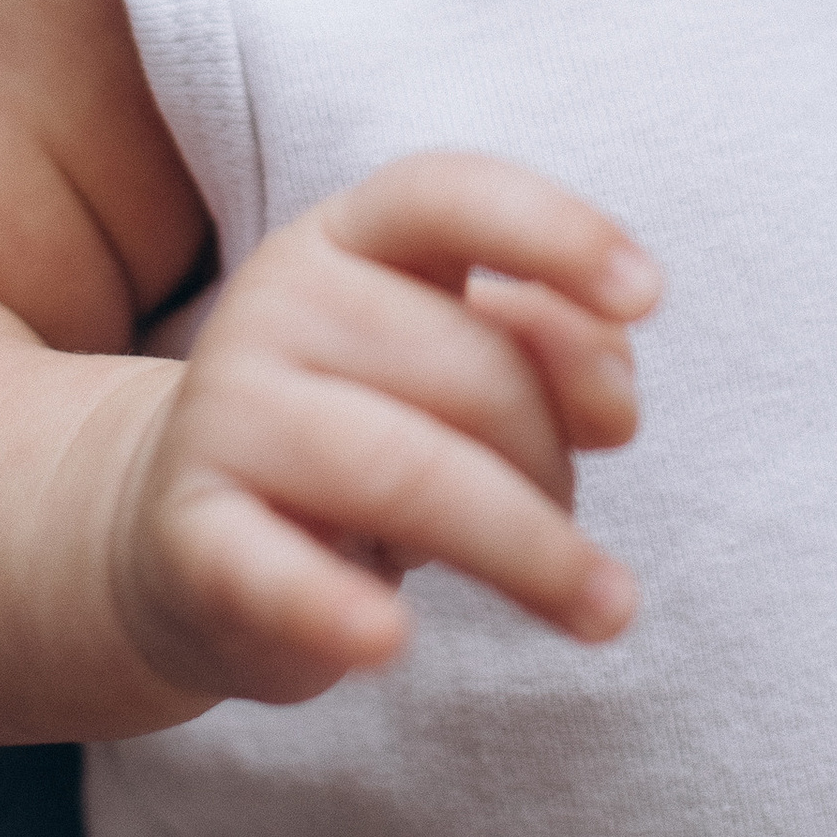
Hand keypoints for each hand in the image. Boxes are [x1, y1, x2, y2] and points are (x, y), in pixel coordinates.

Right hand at [99, 154, 659, 710]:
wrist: (187, 530)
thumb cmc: (368, 432)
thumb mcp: (460, 365)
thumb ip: (550, 348)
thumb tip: (613, 396)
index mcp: (349, 235)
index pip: (451, 196)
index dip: (556, 234)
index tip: (648, 296)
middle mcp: (275, 301)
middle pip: (468, 367)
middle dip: (557, 458)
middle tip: (573, 526)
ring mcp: (221, 414)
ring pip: (406, 472)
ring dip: (530, 550)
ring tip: (600, 608)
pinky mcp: (188, 536)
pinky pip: (271, 572)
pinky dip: (335, 609)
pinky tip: (391, 641)